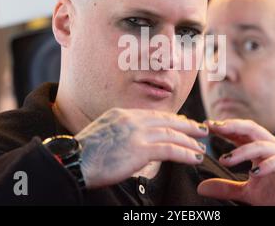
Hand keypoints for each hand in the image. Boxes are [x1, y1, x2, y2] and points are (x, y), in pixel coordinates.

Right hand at [75, 108, 207, 188]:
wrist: (73, 161)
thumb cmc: (84, 153)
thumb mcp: (103, 133)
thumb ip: (121, 131)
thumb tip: (132, 140)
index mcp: (122, 114)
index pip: (153, 115)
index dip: (172, 120)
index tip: (183, 124)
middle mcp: (132, 120)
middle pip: (167, 121)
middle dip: (187, 126)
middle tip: (201, 130)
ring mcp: (137, 133)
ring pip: (172, 134)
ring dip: (189, 142)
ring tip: (201, 148)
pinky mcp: (140, 149)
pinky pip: (170, 149)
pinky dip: (185, 153)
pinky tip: (194, 157)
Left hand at [197, 119, 274, 205]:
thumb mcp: (248, 193)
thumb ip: (227, 187)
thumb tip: (200, 187)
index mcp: (260, 150)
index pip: (240, 133)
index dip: (224, 127)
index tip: (205, 126)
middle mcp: (272, 148)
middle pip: (251, 129)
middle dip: (232, 126)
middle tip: (213, 127)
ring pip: (263, 145)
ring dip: (243, 151)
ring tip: (226, 160)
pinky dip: (268, 165)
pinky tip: (254, 173)